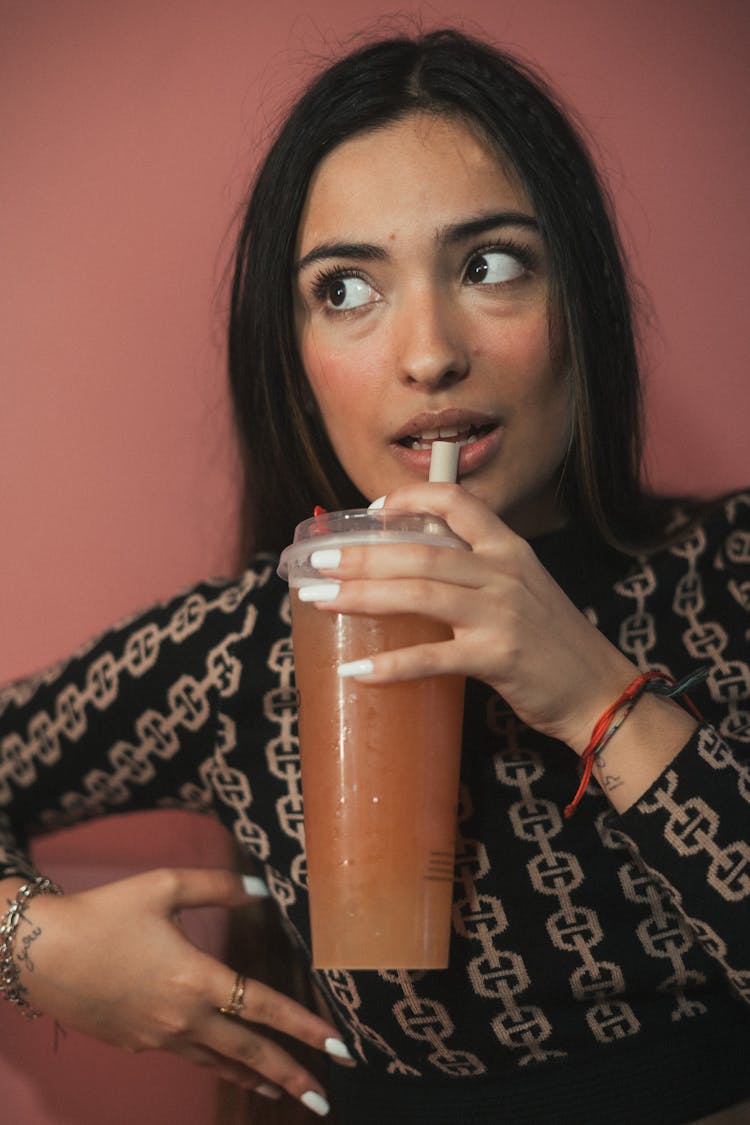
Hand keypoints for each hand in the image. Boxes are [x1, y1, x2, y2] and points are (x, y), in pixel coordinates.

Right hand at [8, 868, 347, 1114]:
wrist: (42, 954)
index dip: (306, 1027)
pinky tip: (227, 1064)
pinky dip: (218, 1065)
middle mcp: (183, 1017)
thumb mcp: (164, 886)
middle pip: (250, 1053)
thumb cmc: (105, 913)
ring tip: (283, 1091)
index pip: (264, 1007)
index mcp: (196, 978)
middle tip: (324, 1098)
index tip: (339, 1048)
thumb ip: (218, 886)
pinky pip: (190, 1058)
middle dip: (291, 1076)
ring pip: (220, 1062)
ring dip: (256, 1076)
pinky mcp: (138, 1044)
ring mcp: (159, 1038)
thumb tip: (261, 889)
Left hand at [306, 483, 637, 754]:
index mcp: (509, 549)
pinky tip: (357, 669)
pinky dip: (391, 664)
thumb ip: (476, 572)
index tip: (373, 508)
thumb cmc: (552, 641)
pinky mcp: (498, 658)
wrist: (599, 690)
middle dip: (362, 555)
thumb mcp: (522, 589)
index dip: (411, 497)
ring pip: (420, 594)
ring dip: (363, 596)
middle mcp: (504, 572)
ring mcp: (501, 614)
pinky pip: (433, 658)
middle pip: (421, 552)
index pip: (457, 501)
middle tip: (316, 561)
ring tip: (320, 599)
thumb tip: (412, 568)